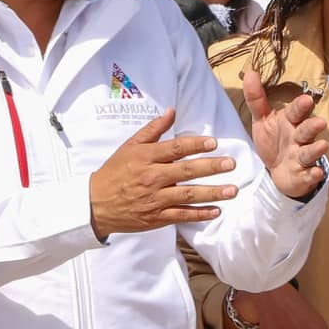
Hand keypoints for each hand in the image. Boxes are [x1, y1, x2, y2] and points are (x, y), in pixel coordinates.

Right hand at [88, 109, 237, 239]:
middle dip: (211, 167)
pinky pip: (181, 215)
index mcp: (146, 157)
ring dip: (212, 193)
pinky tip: (216, 211)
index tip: (214, 143)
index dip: (195, 145)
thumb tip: (172, 111)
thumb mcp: (130, 146)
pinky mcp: (156, 217)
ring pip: (188, 195)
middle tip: (231, 164)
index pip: (175, 148)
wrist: (96, 204)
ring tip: (233, 190)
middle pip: (186, 171)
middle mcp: (152, 177)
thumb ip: (153, 129)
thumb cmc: (115, 172)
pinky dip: (199, 214)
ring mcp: (155, 199)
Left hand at [242, 69, 328, 199]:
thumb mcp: (262, 120)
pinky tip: (316, 172)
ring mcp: (302, 156)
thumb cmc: (273, 141)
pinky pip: (309, 174)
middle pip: (306, 130)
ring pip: (310, 152)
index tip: (306, 99)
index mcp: (289, 122)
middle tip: (320, 122)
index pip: (295, 112)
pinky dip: (313, 174)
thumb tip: (250, 72)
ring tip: (322, 145)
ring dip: (316, 149)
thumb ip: (256, 98)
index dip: (300, 107)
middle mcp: (298, 137)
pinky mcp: (303, 174)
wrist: (278, 171)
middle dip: (312, 126)